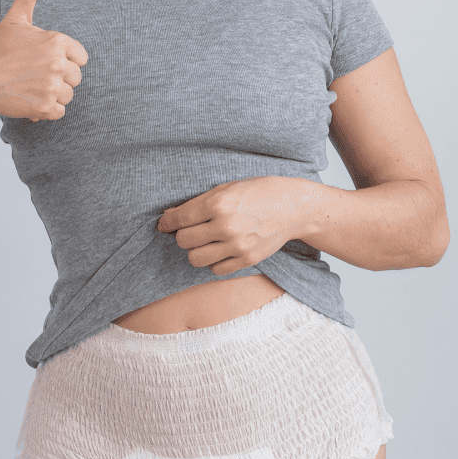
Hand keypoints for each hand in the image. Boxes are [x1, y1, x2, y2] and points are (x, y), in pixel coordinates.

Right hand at [0, 0, 88, 122]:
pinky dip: (46, 110)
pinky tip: (30, 99)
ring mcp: (52, 86)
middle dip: (58, 79)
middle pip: (76, 78)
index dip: (64, 60)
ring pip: (68, 95)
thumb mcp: (16, 17)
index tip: (43, 61)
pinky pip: (60, 112)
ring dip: (52, 95)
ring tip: (30, 86)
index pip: (81, 58)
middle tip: (33, 75)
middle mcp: (58, 63)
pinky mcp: (45, 107)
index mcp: (57, 40)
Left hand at [155, 176, 320, 275]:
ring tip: (204, 241)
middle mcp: (225, 226)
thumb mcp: (226, 188)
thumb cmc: (258, 192)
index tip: (164, 224)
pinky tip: (220, 249)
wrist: (293, 207)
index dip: (166, 222)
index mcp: (218, 203)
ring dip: (195, 250)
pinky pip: (215, 269)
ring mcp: (237, 246)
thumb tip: (168, 215)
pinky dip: (213, 261)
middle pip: (183, 241)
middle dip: (183, 235)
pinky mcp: (246, 260)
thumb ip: (197, 203)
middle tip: (191, 230)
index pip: (179, 219)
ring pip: (195, 259)